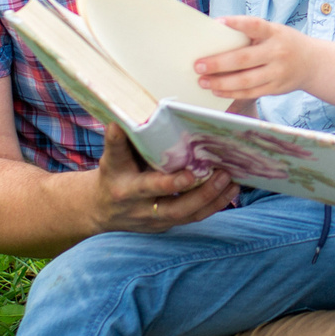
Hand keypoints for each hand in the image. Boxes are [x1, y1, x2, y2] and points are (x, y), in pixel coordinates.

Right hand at [91, 127, 233, 233]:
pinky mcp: (166, 225)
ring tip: (228, 178)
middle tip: (210, 170)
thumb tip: (134, 110)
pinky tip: (231, 189)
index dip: (126, 145)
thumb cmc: (114, 174)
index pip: (121, 159)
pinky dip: (214, 204)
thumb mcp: (113, 156)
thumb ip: (124, 139)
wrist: (102, 210)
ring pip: (182, 212)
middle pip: (159, 195)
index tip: (134, 132)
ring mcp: (151, 217)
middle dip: (182, 184)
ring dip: (208, 196)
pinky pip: (192, 217)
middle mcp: (135, 201)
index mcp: (120, 178)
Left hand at [194, 17, 310, 99]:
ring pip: (245, 81)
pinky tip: (217, 91)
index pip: (255, 25)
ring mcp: (277, 73)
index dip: (237, 23)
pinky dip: (231, 93)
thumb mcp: (274, 32)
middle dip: (218, 63)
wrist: (313, 63)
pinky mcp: (275, 88)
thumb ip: (251, 34)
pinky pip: (250, 93)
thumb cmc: (284, 43)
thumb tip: (215, 36)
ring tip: (203, 82)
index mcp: (275, 33)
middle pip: (244, 59)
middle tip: (198, 66)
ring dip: (221, 83)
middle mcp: (277, 52)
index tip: (218, 22)